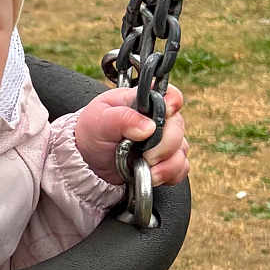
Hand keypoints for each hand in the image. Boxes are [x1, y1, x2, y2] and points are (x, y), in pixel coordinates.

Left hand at [74, 85, 188, 187]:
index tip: (165, 115)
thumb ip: (122, 118)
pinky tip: (151, 175)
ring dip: (165, 163)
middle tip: (144, 154)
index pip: (170, 94)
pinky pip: (180, 168)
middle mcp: (158, 120)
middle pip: (178, 126)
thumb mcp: (99, 120)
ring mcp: (164, 141)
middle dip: (163, 145)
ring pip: (181, 149)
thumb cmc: (93, 134)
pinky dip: (168, 174)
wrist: (88, 164)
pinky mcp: (166, 162)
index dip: (172, 103)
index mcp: (143, 102)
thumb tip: (148, 127)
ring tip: (144, 166)